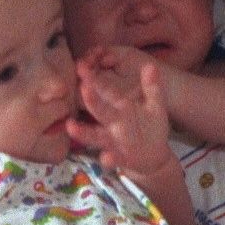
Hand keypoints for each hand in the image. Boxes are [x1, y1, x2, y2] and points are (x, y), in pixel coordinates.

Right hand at [69, 48, 172, 177]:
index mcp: (120, 107)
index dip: (95, 79)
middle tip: (81, 87)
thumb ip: (152, 87)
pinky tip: (105, 157)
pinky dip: (109, 159)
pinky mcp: (120, 158)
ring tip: (70, 127)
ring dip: (83, 132)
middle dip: (91, 99)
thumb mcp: (154, 106)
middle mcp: (112, 122)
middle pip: (99, 110)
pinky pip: (113, 158)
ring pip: (95, 135)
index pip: (106, 90)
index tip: (82, 67)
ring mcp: (113, 141)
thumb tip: (150, 65)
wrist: (153, 155)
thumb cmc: (149, 126)